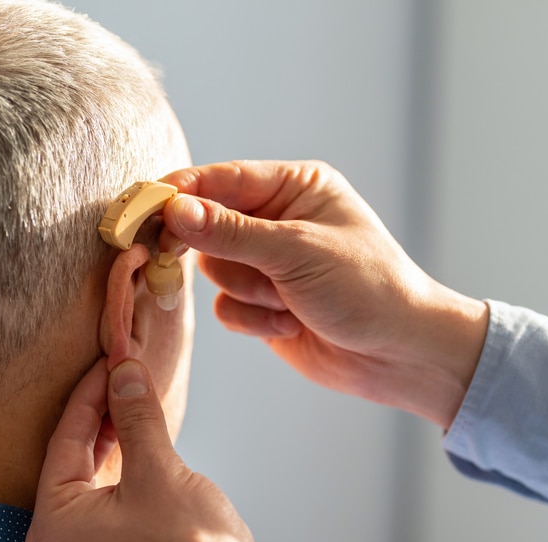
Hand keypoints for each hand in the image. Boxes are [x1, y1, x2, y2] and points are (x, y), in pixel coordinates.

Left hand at [25, 357, 263, 541]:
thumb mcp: (161, 473)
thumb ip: (136, 418)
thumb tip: (124, 373)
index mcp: (53, 525)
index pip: (66, 439)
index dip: (92, 392)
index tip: (113, 358)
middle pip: (74, 465)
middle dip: (103, 419)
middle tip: (127, 377)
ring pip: (93, 491)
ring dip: (116, 450)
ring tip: (138, 408)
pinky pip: (109, 517)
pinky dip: (125, 484)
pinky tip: (149, 459)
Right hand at [160, 160, 489, 428]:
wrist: (399, 354)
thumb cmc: (367, 289)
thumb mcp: (297, 252)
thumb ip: (231, 233)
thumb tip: (174, 210)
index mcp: (295, 188)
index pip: (222, 180)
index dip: (183, 194)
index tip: (147, 209)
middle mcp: (278, 220)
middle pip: (208, 227)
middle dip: (224, 255)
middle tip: (225, 266)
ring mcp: (269, 264)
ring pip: (214, 272)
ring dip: (248, 293)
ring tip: (289, 301)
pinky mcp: (263, 305)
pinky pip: (226, 307)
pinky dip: (252, 319)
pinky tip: (290, 324)